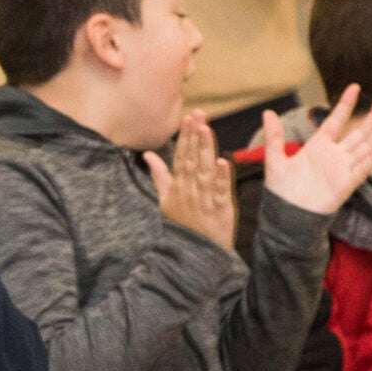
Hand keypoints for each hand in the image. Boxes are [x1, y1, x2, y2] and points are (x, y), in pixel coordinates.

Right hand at [144, 112, 235, 249]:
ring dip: (206, 150)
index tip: (188, 117)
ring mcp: (204, 200)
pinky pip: (219, 192)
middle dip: (194, 136)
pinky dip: (221, 178)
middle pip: (192, 159)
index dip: (184, 137)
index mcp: (179, 186)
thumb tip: (148, 155)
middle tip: (198, 114)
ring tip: (206, 129)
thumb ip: (159, 176)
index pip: (181, 156)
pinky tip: (223, 162)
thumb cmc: (183, 226)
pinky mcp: (220, 210)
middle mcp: (190, 190)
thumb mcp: (166, 201)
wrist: (195, 256)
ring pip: (205, 171)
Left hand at [258, 86, 371, 215]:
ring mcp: (342, 169)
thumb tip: (267, 112)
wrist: (286, 216)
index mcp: (318, 146)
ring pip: (366, 146)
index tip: (355, 87)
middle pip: (359, 132)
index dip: (345, 104)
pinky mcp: (346, 184)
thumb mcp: (275, 160)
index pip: (336, 120)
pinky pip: (363, 169)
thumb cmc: (281, 191)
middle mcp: (334, 155)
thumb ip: (274, 137)